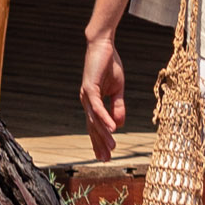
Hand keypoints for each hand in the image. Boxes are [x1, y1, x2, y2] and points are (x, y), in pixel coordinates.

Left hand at [80, 35, 127, 157]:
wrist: (104, 45)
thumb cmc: (110, 65)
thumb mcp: (118, 90)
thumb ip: (117, 107)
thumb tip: (118, 125)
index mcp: (92, 102)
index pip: (95, 125)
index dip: (100, 140)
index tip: (106, 155)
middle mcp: (86, 101)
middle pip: (92, 126)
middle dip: (99, 143)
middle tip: (105, 159)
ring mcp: (86, 95)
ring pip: (95, 119)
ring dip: (104, 134)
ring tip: (112, 147)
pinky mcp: (89, 87)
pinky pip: (97, 107)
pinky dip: (104, 118)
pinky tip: (111, 129)